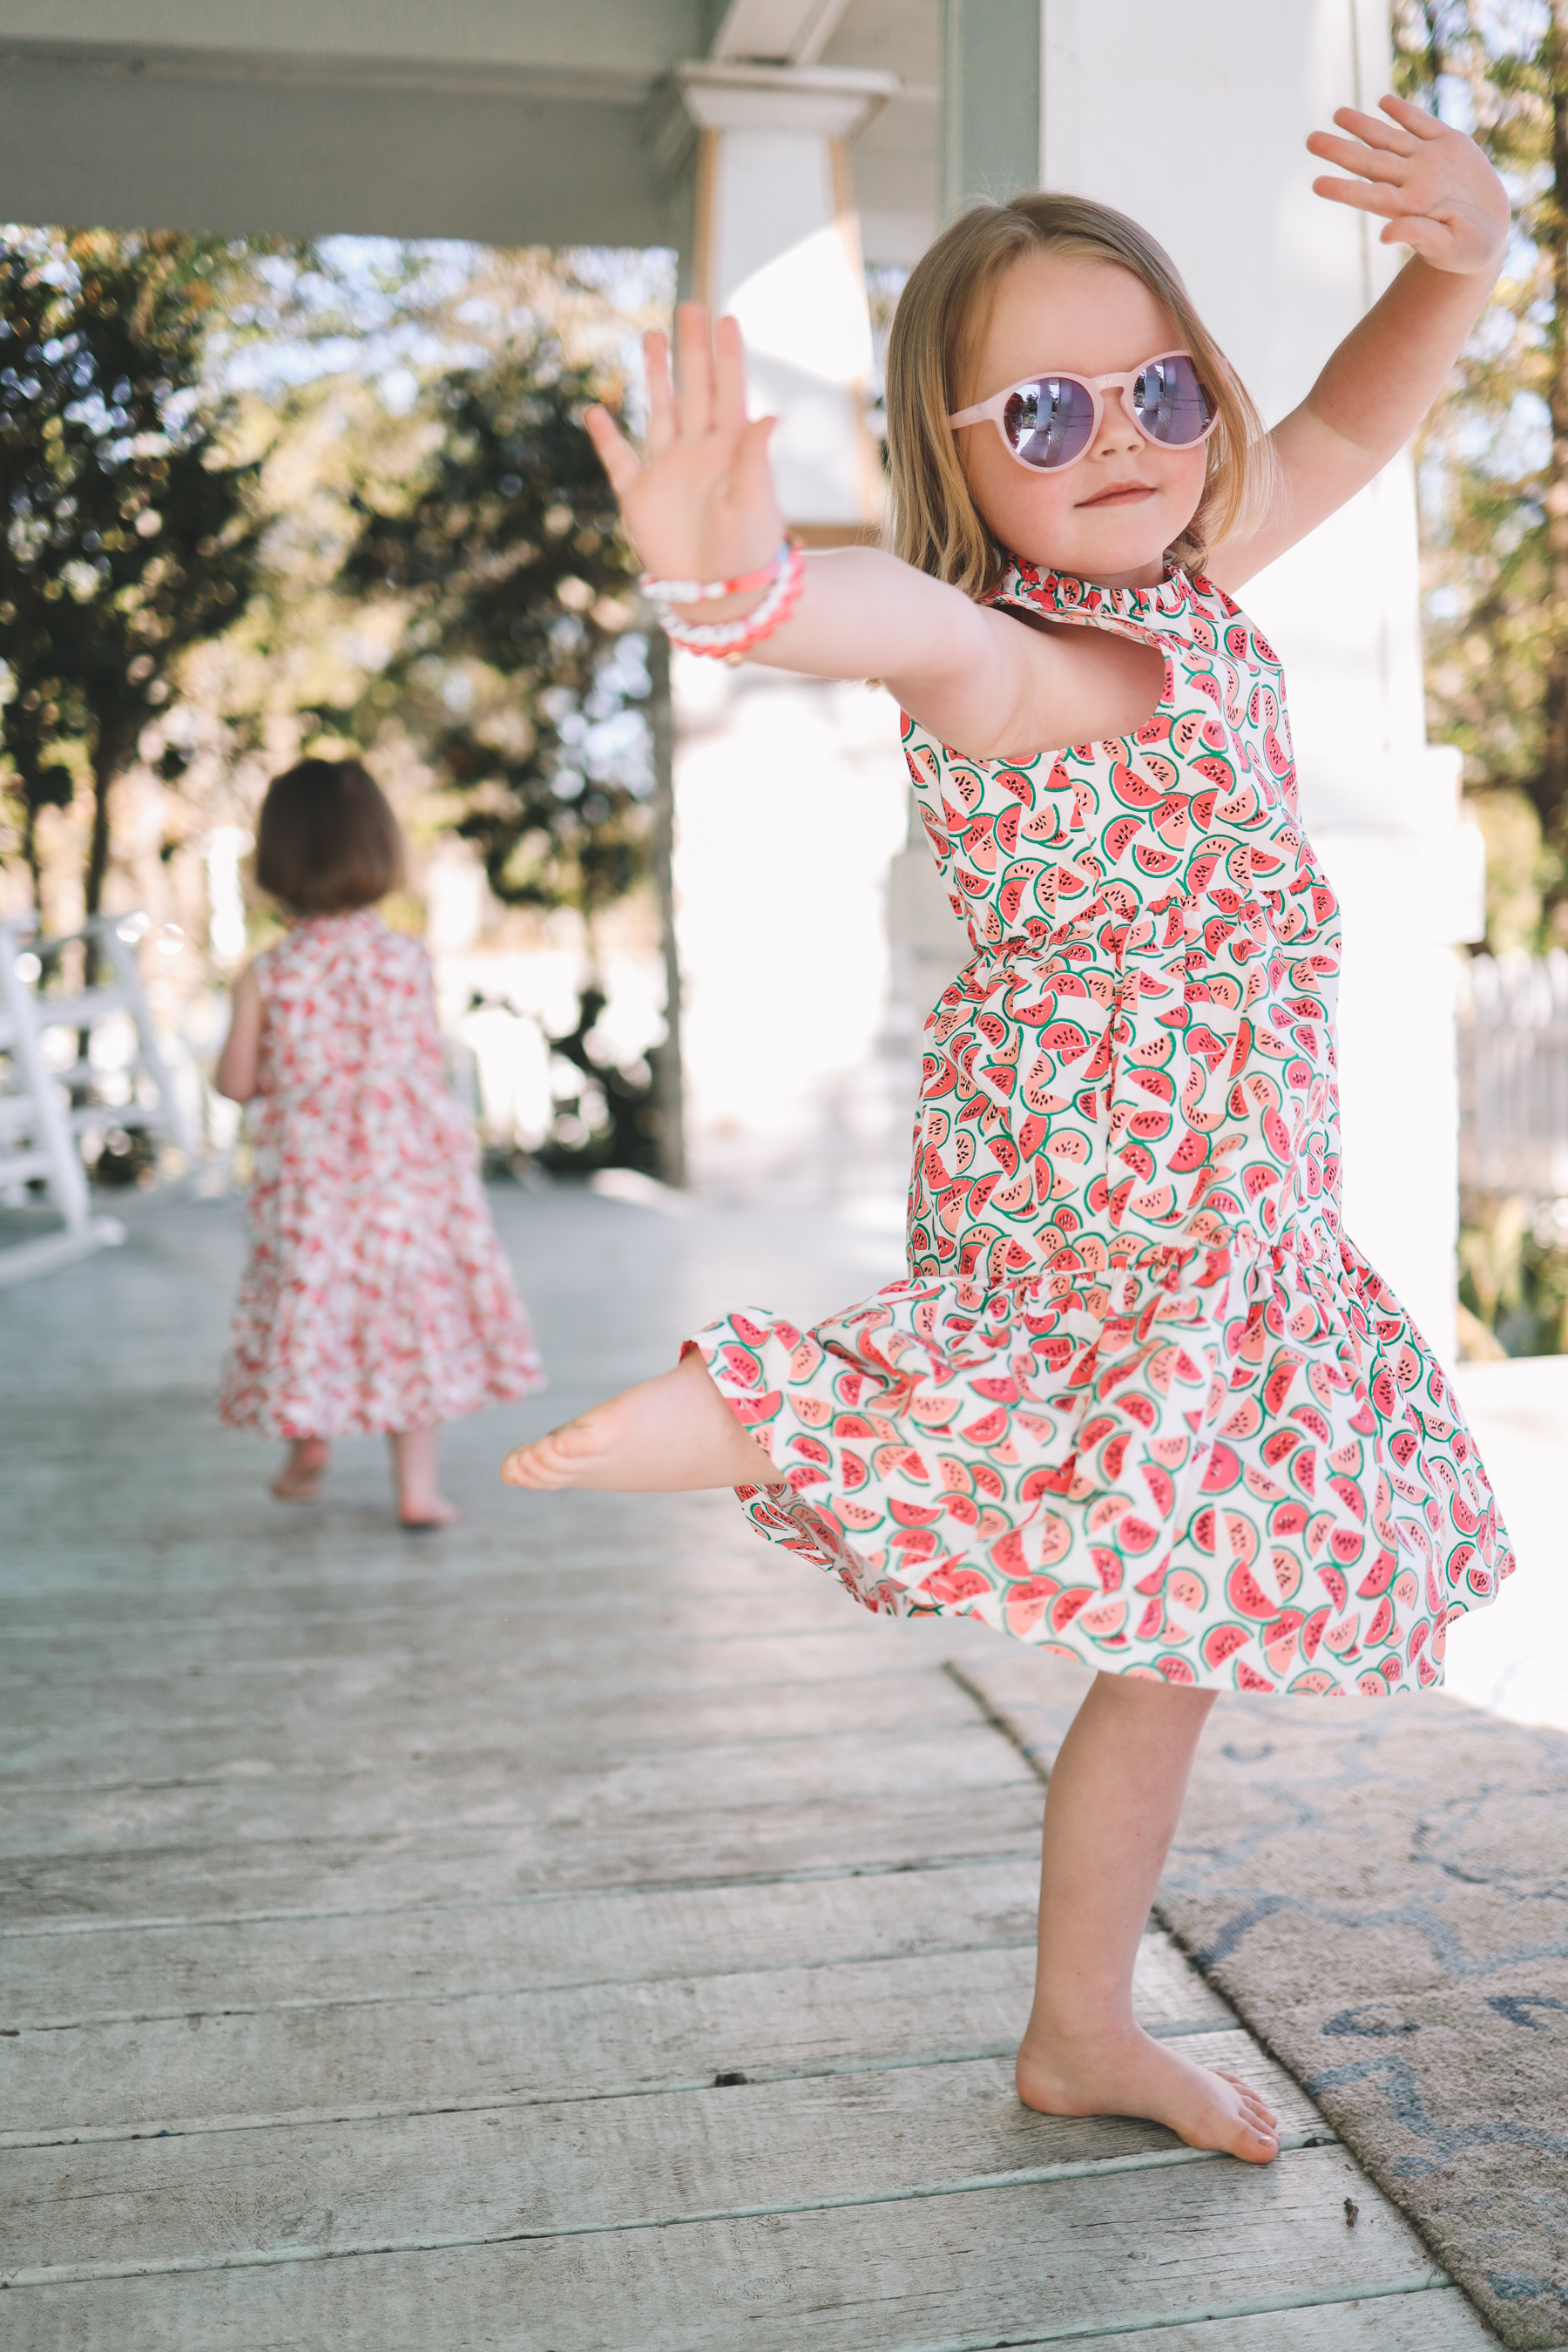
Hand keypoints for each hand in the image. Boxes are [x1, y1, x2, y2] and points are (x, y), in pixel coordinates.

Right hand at [584, 304, 783, 592]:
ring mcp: (668, 472)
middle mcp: (699, 454)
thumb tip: (769, 415)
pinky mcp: (640, 499)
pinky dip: (607, 437)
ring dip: (656, 376)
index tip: (727, 318)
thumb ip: (755, 459)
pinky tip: (596, 410)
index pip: (728, 391)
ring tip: (652, 336)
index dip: (727, 355)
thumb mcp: (755, 504)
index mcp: (731, 451)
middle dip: (691, 349)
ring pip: (660, 412)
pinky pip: (619, 460)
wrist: (721, 598)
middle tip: (690, 307)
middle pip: (694, 389)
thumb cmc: (748, 555)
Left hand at [1307, 93, 1508, 274]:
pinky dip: (1404, 112)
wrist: (1491, 232)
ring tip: (1338, 114)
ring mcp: (1429, 160)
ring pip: (1390, 138)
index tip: (1316, 185)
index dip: (1344, 190)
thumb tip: (1385, 235)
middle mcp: (1412, 181)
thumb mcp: (1449, 247)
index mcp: (1407, 208)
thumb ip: (1420, 236)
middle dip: (1341, 151)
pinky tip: (1384, 102)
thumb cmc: (1467, 250)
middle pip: (1371, 162)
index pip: (1370, 196)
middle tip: (1311, 141)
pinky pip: (1423, 124)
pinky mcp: (1450, 144)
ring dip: (1364, 126)